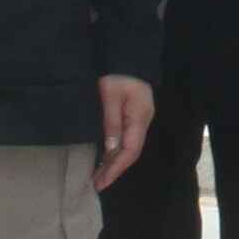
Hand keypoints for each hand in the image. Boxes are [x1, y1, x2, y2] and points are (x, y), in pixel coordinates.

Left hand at [95, 73, 155, 188]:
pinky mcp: (133, 115)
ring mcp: (139, 118)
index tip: (101, 182)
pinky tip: (105, 158)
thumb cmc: (116, 73)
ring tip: (98, 176)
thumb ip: (111, 122)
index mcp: (139, 117)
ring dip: (114, 162)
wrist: (125, 53)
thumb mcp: (109, 96)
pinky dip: (115, 151)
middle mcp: (142, 121)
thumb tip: (111, 148)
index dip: (115, 169)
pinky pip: (126, 138)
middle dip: (114, 170)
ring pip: (129, 147)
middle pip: (130, 152)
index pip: (130, 150)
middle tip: (96, 185)